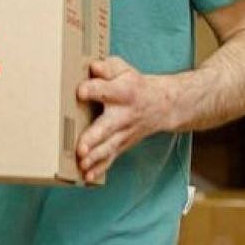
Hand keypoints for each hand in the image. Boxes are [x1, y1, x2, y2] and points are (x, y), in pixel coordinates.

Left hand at [75, 56, 176, 183]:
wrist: (164, 105)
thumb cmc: (134, 85)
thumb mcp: (124, 70)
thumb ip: (108, 68)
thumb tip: (93, 67)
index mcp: (124, 92)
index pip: (107, 90)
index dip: (94, 89)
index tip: (80, 91)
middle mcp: (124, 114)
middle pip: (108, 126)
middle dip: (94, 138)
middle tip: (81, 148)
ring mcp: (124, 132)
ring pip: (109, 146)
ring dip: (95, 157)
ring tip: (81, 164)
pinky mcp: (122, 144)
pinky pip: (112, 157)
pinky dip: (100, 168)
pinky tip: (88, 177)